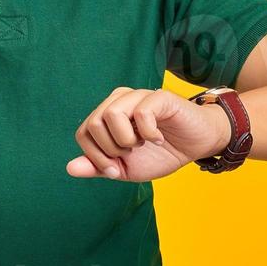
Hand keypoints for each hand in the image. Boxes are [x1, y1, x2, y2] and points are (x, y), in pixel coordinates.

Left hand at [66, 87, 231, 181]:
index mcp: (107, 115)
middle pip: (93, 124)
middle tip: (131, 153)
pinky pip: (141, 113)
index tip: (116, 169)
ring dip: (126, 140)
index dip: (96, 157)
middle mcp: (118, 101)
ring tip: (142, 143)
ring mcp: (138, 96)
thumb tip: (70, 168)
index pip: (83, 133)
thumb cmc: (160, 154)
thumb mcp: (126, 168)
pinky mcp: (159, 97)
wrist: (196, 146)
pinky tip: (158, 137)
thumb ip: (98, 167)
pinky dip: (148, 133)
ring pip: (112, 114)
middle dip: (111, 149)